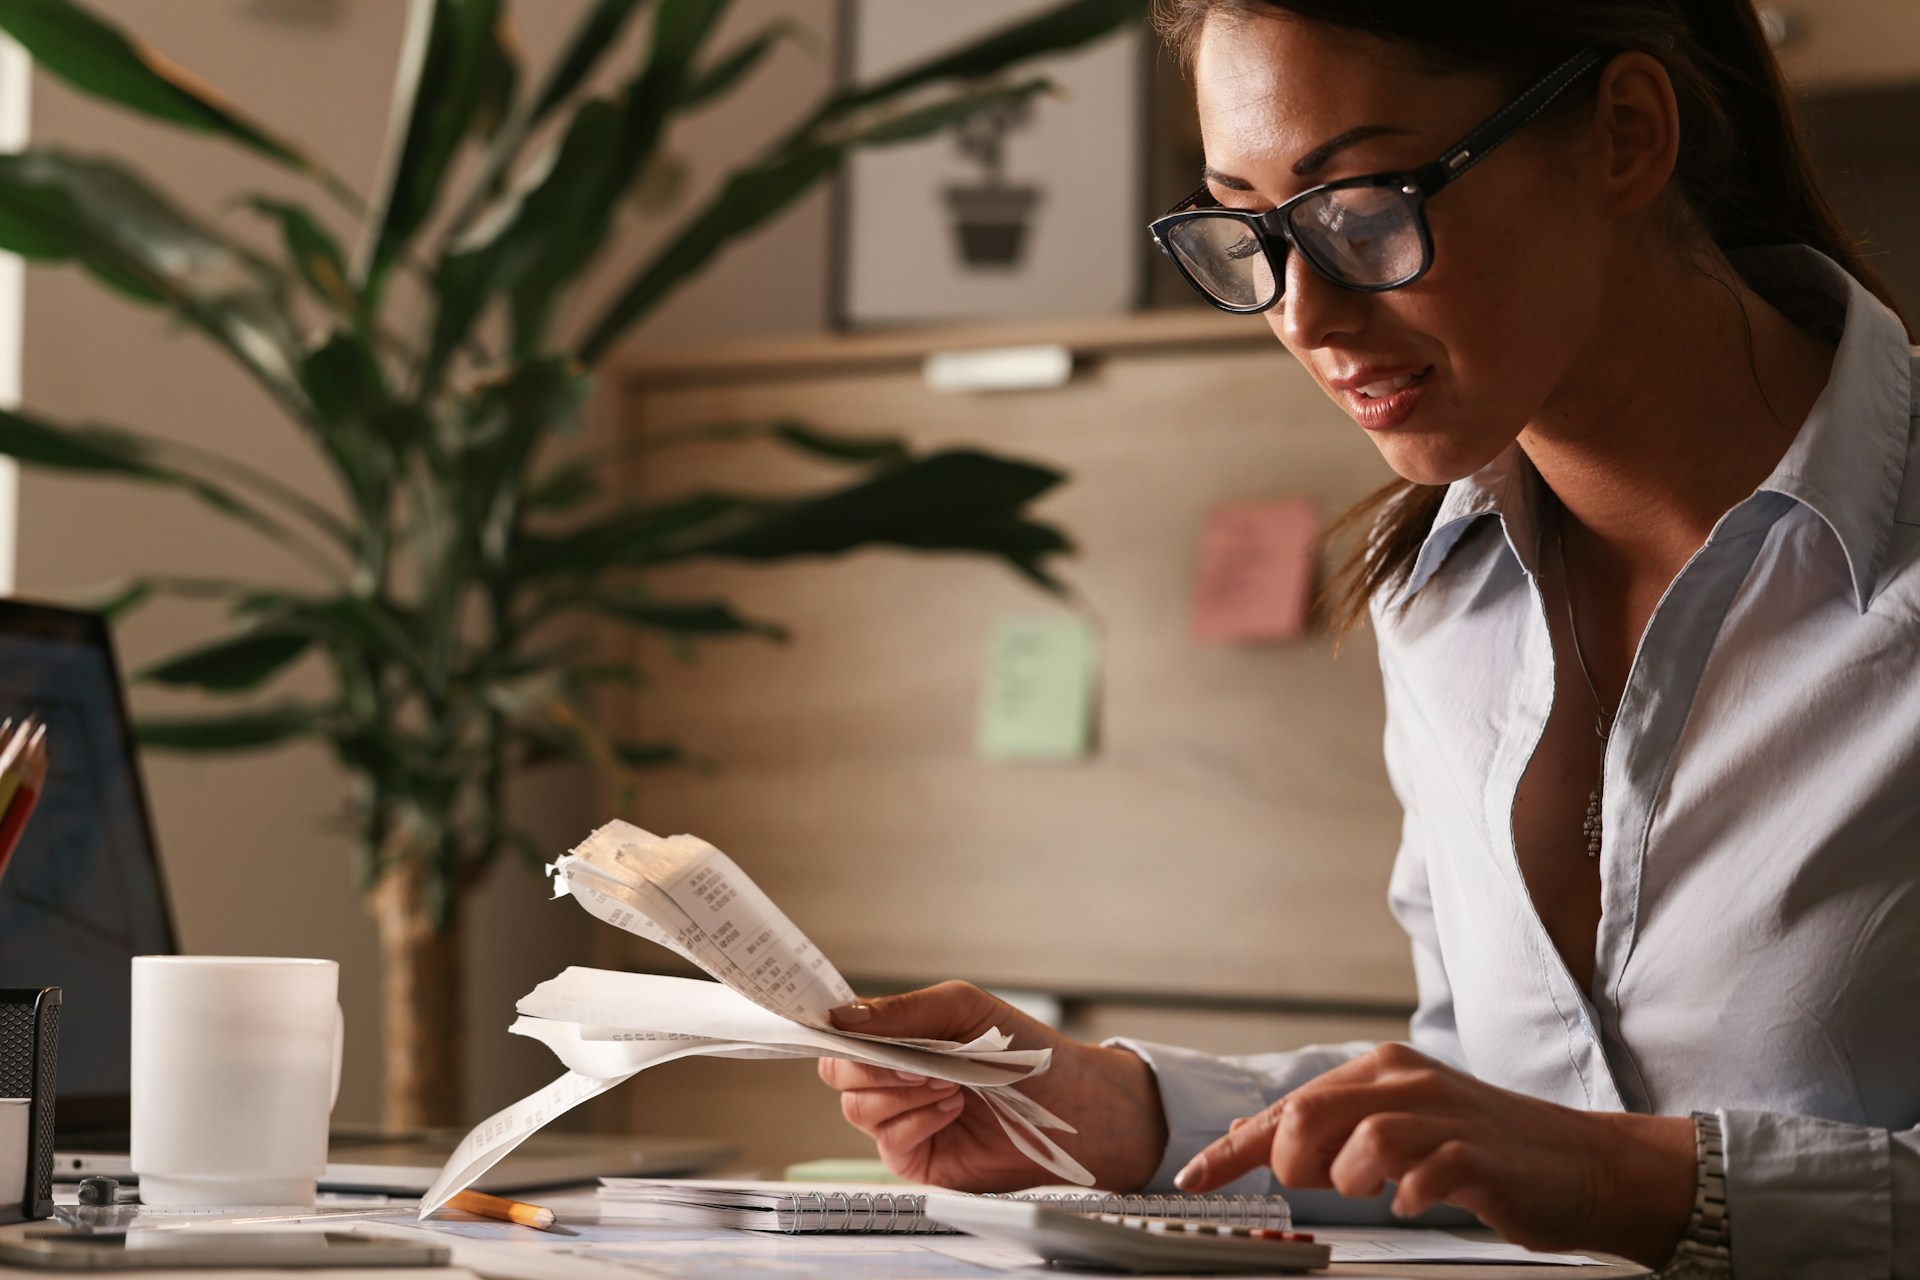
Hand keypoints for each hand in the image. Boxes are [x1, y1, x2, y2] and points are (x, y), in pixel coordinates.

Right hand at [818, 981, 1166, 1191]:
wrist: (1072, 1105)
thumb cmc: (1023, 1050)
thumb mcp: (962, 1009)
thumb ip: (901, 1011)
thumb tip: (841, 1015)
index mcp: (898, 1037)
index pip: (841, 1034)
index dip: (831, 1030)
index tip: (839, 1028)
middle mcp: (893, 1078)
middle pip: (836, 1072)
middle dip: (873, 1065)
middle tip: (920, 1062)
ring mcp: (901, 1119)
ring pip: (857, 1107)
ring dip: (902, 1092)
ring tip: (950, 1084)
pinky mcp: (915, 1158)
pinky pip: (888, 1140)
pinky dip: (918, 1120)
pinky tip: (953, 1109)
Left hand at [1172, 1043, 1696, 1266]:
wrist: (1582, 1164)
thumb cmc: (1482, 1149)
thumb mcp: (1396, 1126)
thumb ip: (1328, 1126)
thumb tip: (1250, 1133)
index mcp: (1379, 1072)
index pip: (1288, 1106)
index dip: (1233, 1148)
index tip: (1192, 1180)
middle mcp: (1406, 1082)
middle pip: (1310, 1113)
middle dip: (1291, 1162)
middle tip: (1308, 1189)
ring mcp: (1444, 1115)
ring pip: (1362, 1138)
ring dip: (1350, 1178)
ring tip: (1371, 1191)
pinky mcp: (1478, 1154)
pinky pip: (1424, 1172)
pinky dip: (1405, 1195)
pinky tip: (1410, 1202)